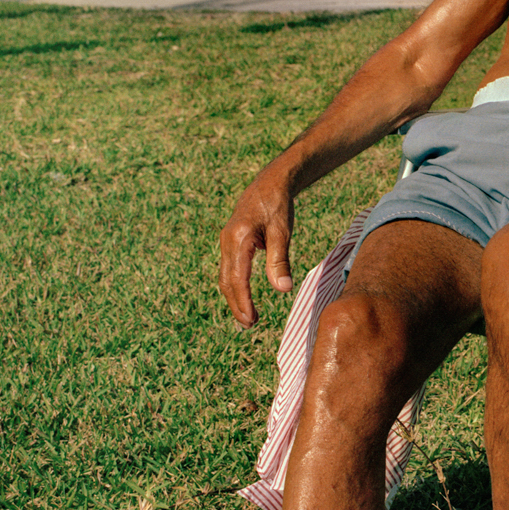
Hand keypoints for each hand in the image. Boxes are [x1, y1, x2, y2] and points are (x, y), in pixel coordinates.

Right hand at [218, 172, 295, 326]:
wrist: (269, 184)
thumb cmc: (278, 205)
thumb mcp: (282, 231)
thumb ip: (280, 260)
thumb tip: (283, 289)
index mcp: (238, 239)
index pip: (237, 278)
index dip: (243, 302)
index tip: (251, 320)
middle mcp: (227, 242)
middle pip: (227, 281)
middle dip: (236, 305)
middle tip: (249, 326)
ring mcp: (227, 242)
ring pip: (226, 276)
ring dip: (235, 298)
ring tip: (248, 317)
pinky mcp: (232, 243)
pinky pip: (230, 269)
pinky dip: (235, 286)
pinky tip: (244, 297)